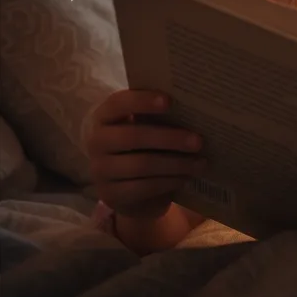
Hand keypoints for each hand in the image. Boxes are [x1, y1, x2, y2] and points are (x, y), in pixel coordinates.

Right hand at [87, 90, 204, 218]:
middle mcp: (96, 141)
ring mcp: (100, 170)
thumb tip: (193, 105)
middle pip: (134, 137)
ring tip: (200, 162)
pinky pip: (143, 187)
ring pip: (142, 165)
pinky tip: (186, 177)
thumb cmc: (141, 143)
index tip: (169, 101)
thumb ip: (158, 114)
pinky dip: (169, 182)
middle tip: (199, 141)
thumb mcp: (144, 125)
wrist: (124, 184)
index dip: (142, 101)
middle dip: (170, 138)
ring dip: (176, 164)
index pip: (118, 103)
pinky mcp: (110, 194)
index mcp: (104, 116)